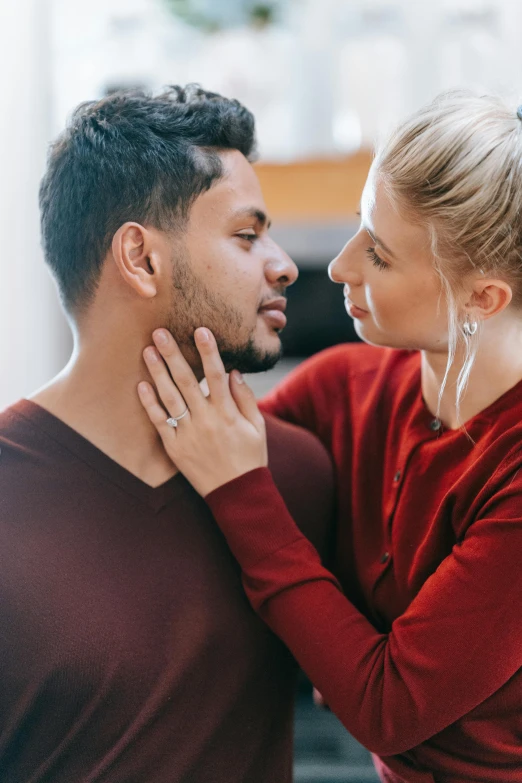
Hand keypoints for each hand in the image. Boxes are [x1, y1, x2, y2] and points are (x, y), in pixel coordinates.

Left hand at [137, 327, 267, 496]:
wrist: (237, 493)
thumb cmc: (250, 457)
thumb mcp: (257, 427)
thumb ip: (246, 398)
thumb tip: (234, 371)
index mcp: (227, 413)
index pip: (217, 375)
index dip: (209, 351)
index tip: (201, 330)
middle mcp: (206, 420)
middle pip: (187, 380)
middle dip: (173, 354)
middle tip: (160, 332)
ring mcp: (188, 433)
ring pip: (170, 397)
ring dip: (158, 372)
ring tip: (148, 350)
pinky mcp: (175, 447)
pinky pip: (160, 422)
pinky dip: (150, 404)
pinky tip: (141, 385)